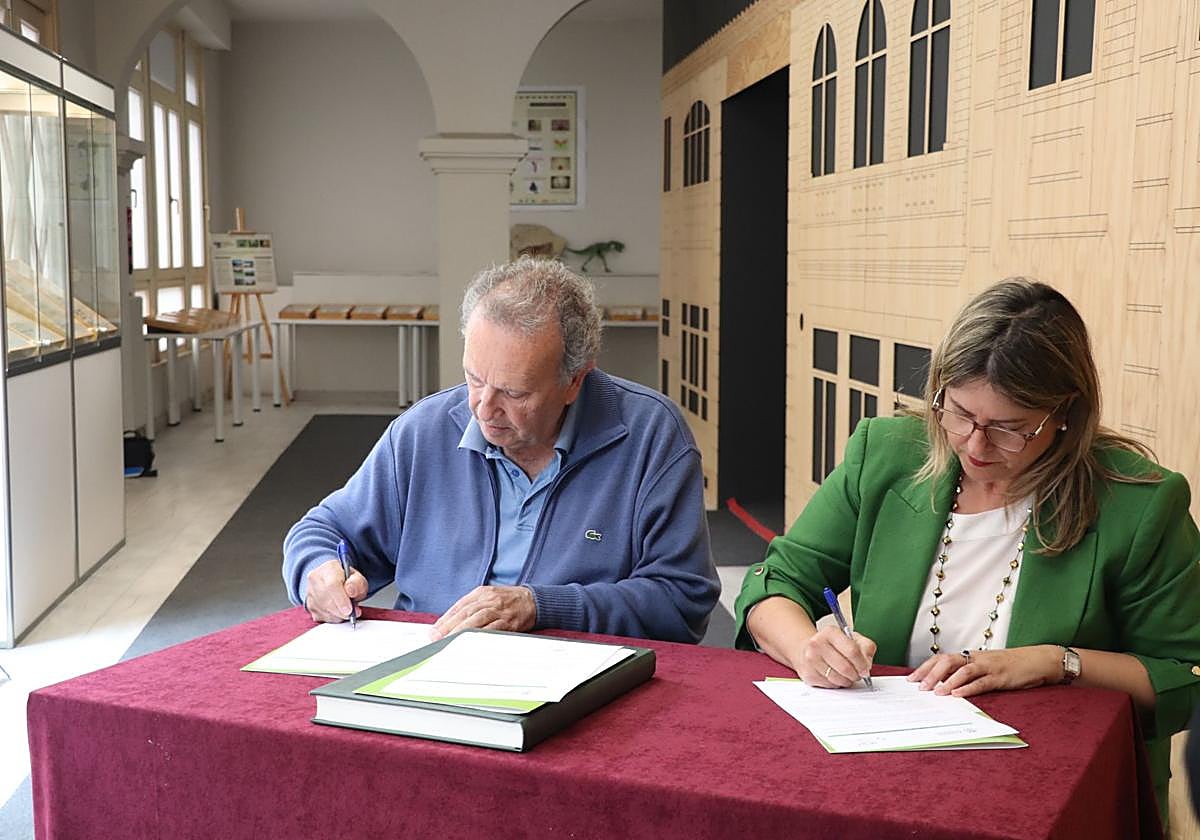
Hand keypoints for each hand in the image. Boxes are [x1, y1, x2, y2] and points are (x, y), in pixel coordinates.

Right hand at [304, 558, 366, 622]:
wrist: (335, 582)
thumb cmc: (348, 581)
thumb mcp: (358, 579)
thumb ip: (357, 583)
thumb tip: (351, 591)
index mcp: (329, 568)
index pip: (332, 585)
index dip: (341, 600)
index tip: (350, 610)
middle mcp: (315, 579)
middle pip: (326, 600)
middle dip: (341, 611)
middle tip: (352, 613)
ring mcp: (309, 593)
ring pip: (323, 610)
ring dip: (338, 615)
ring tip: (346, 609)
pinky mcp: (309, 606)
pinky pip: (321, 617)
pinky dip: (333, 618)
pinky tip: (338, 611)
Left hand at [431, 585, 536, 639]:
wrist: (533, 600)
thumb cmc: (508, 600)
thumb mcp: (488, 596)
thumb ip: (471, 607)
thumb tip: (449, 623)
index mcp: (481, 592)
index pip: (459, 606)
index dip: (445, 619)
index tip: (433, 631)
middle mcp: (489, 600)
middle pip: (465, 613)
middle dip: (448, 627)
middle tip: (435, 638)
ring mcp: (499, 610)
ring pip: (476, 621)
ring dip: (460, 632)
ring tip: (448, 641)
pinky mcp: (508, 622)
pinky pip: (492, 630)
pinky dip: (480, 636)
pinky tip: (470, 643)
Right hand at [791, 625, 876, 687]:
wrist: (808, 648)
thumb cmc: (832, 644)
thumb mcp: (852, 638)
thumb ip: (866, 647)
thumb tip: (867, 664)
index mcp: (830, 632)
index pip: (852, 651)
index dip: (862, 664)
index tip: (866, 670)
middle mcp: (817, 644)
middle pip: (845, 668)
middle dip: (856, 675)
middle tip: (858, 674)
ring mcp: (810, 660)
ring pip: (838, 679)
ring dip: (847, 680)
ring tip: (847, 674)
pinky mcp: (808, 674)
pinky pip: (830, 685)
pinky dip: (837, 683)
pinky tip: (835, 675)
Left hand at [908, 645, 1060, 696]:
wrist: (1039, 660)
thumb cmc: (1012, 666)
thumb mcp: (987, 667)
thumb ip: (969, 673)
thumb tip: (947, 685)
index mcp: (971, 656)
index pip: (942, 658)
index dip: (926, 667)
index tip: (912, 679)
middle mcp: (977, 658)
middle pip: (948, 661)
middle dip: (931, 674)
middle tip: (920, 687)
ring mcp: (989, 666)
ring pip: (963, 670)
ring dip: (947, 681)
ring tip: (936, 692)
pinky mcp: (1001, 676)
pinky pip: (982, 682)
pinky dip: (968, 688)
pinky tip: (958, 695)